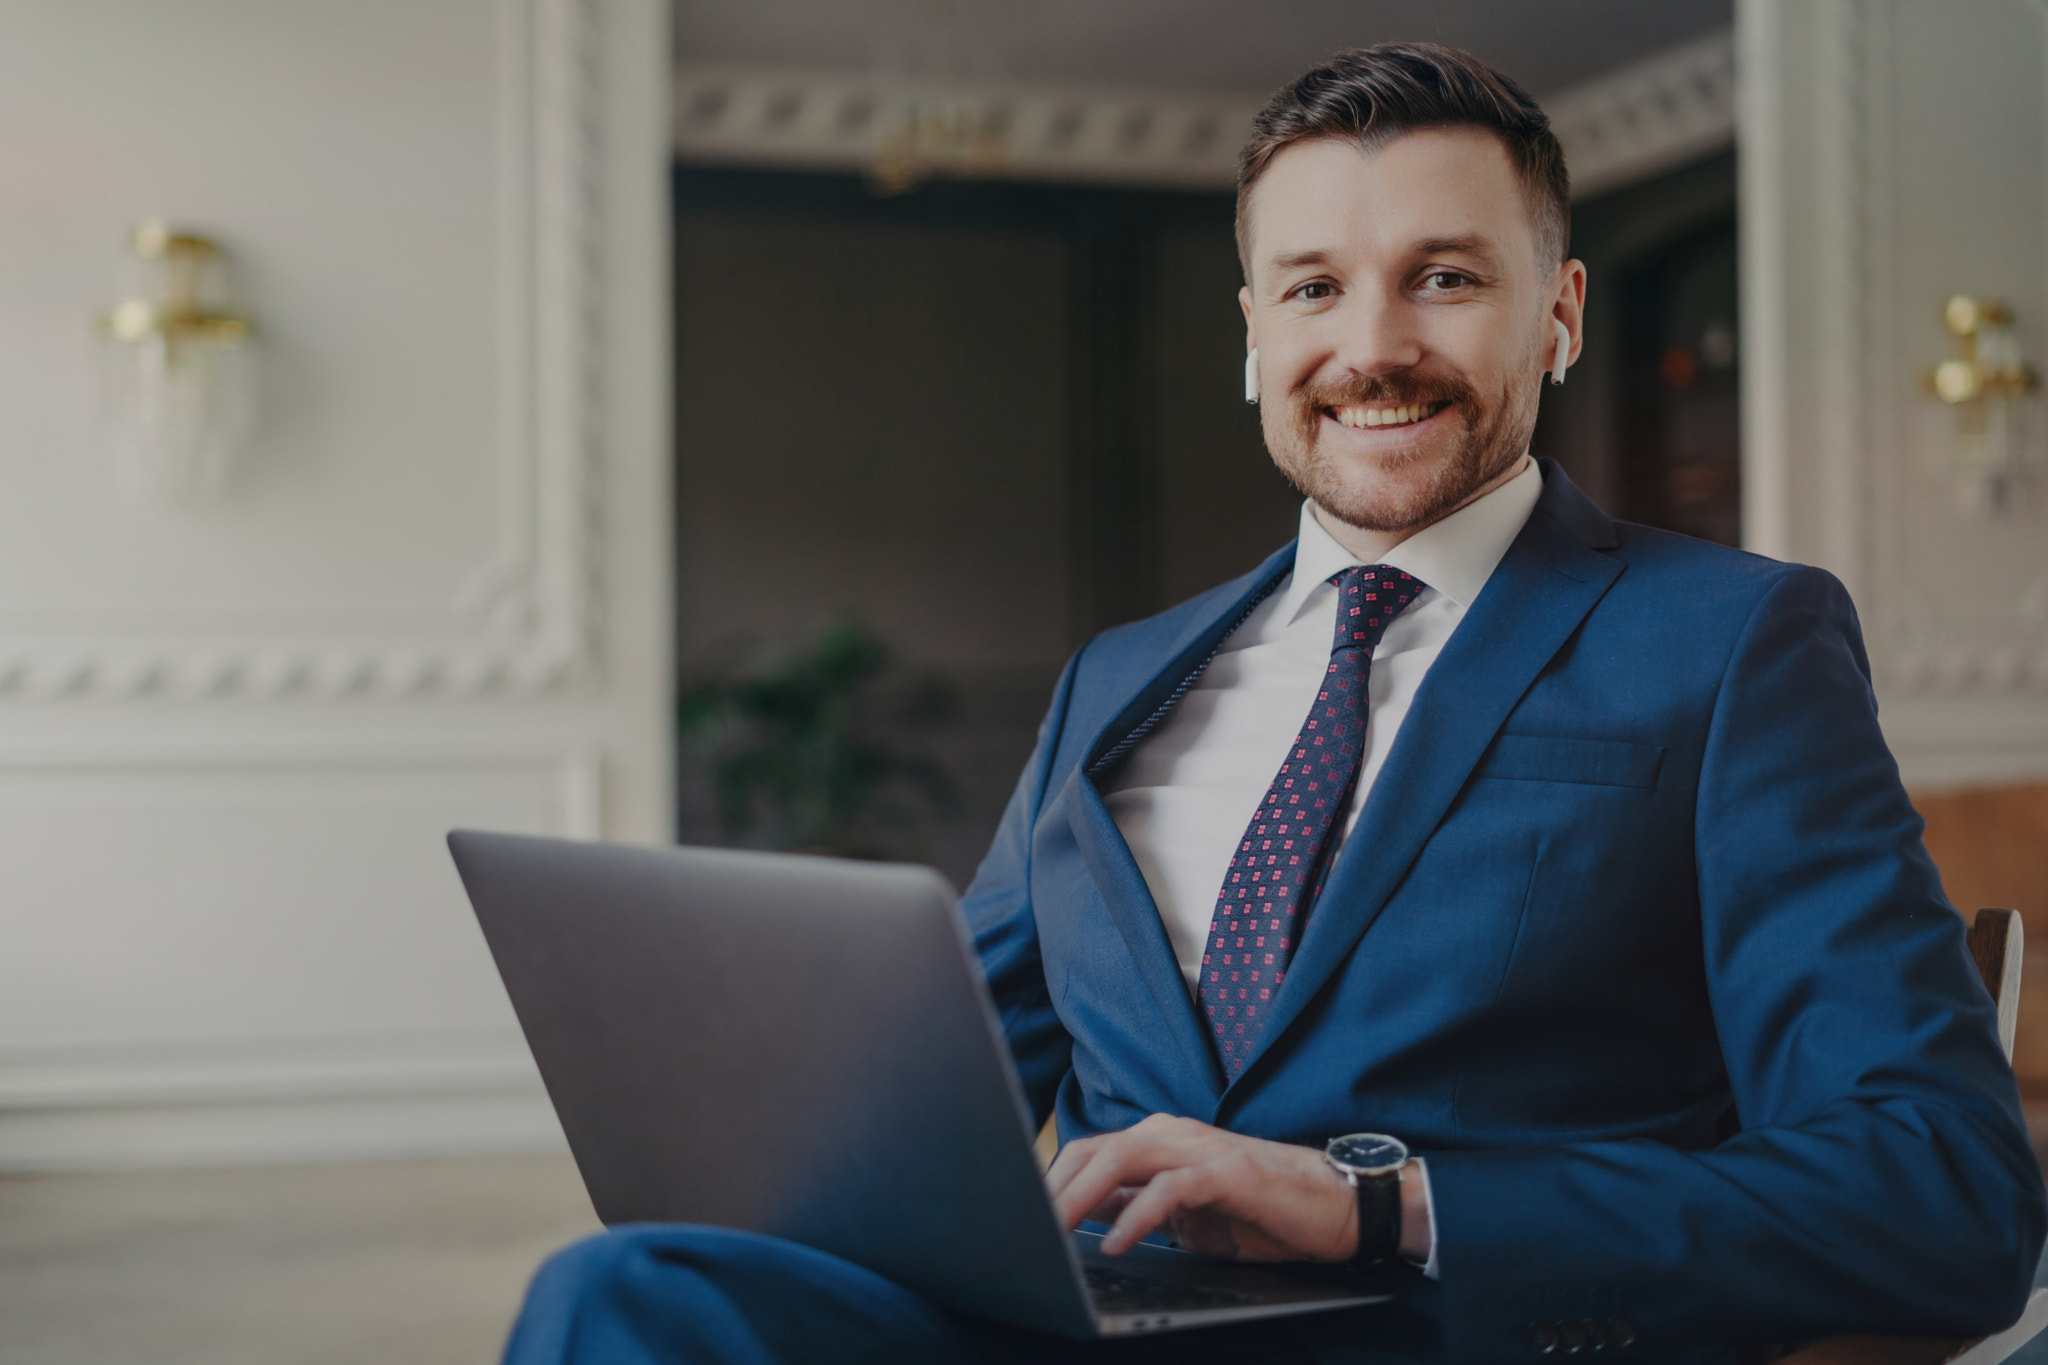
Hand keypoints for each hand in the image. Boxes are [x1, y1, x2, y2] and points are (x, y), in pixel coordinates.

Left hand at [1045, 1113, 1357, 1261]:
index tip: (1023, 1216)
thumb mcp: (1188, 1214)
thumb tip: (1085, 1214)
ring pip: (1124, 1157)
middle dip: (1054, 1187)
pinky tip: (1117, 1242)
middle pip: (1096, 1150)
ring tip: (1053, 1228)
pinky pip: (1170, 1188)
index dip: (1053, 1183)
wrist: (1337, 1206)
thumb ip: (1139, 1205)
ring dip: (1081, 1195)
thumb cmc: (1265, 1210)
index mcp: (1162, 1141)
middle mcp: (1175, 1134)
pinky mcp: (1228, 1173)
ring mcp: (1201, 1149)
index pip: (1091, 1153)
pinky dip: (1137, 1215)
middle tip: (1023, 1225)